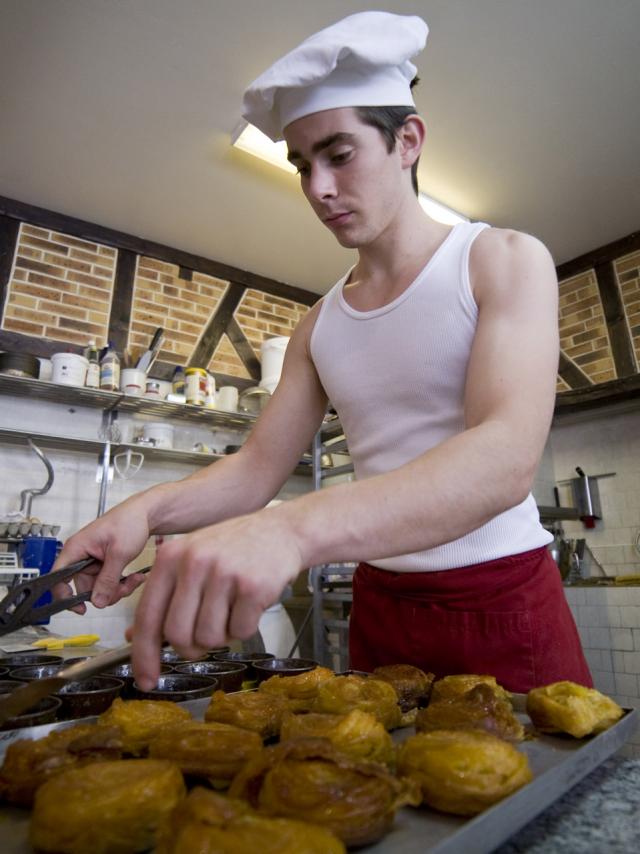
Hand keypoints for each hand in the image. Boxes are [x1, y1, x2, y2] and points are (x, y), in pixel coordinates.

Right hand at [52, 498, 151, 612]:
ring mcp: (92, 561)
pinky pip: (108, 582)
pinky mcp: (103, 564)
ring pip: (99, 588)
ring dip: (118, 588)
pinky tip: (135, 577)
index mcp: (76, 549)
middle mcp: (81, 556)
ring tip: (134, 579)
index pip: (58, 578)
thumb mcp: (119, 553)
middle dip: (106, 592)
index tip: (80, 608)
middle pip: (84, 587)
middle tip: (124, 587)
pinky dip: (122, 583)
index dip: (64, 596)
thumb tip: (98, 602)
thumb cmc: (129, 522)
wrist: (144, 514)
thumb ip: (108, 579)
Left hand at [128, 506, 303, 689]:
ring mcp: (224, 573)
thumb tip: (134, 636)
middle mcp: (194, 562)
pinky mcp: (252, 586)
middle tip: (206, 635)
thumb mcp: (191, 560)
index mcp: (171, 557)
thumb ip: (164, 596)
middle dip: (191, 646)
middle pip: (177, 634)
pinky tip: (250, 604)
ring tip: (232, 610)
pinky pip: (241, 631)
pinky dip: (246, 627)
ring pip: (209, 637)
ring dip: (222, 635)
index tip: (146, 680)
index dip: (144, 655)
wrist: (280, 531)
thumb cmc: (234, 549)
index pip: (147, 616)